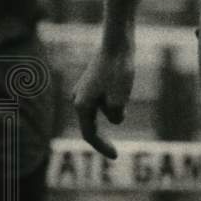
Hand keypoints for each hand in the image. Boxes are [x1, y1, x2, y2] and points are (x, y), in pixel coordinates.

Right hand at [72, 43, 134, 158]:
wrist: (117, 44)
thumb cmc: (118, 71)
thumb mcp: (120, 99)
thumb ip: (116, 115)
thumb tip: (115, 118)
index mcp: (81, 105)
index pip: (89, 135)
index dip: (102, 147)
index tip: (116, 156)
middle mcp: (78, 98)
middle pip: (92, 125)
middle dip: (104, 135)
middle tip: (116, 152)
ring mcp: (84, 90)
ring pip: (102, 111)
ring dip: (115, 108)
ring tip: (123, 86)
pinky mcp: (92, 83)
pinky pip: (104, 100)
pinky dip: (114, 100)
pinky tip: (121, 82)